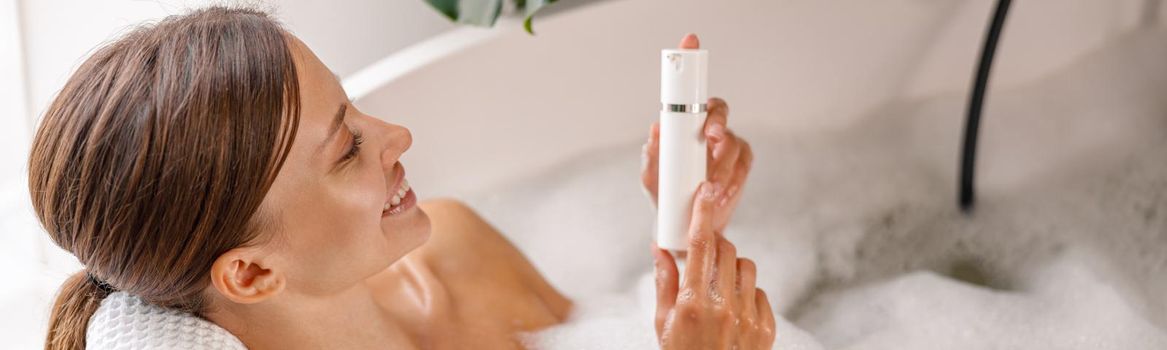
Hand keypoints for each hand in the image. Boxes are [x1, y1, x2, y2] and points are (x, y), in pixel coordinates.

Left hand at [642, 34, 753, 232]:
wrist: (679, 223)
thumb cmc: (664, 193)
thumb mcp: (651, 176)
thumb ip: (651, 154)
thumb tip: (655, 128)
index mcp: (691, 128)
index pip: (706, 107)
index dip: (712, 111)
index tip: (708, 129)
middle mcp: (713, 135)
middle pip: (725, 119)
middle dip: (721, 130)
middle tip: (712, 146)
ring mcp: (729, 152)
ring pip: (735, 148)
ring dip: (724, 169)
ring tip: (711, 189)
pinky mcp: (739, 171)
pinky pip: (743, 170)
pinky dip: (734, 182)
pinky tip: (722, 195)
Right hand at [653, 182, 775, 349]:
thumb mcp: (662, 325)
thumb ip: (664, 283)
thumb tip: (661, 249)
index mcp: (692, 304)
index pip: (701, 246)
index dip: (703, 214)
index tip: (706, 191)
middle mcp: (723, 308)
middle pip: (726, 250)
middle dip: (714, 247)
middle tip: (702, 258)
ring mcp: (748, 319)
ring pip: (745, 267)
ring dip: (731, 270)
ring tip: (717, 290)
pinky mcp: (766, 329)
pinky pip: (758, 293)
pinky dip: (746, 295)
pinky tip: (732, 312)